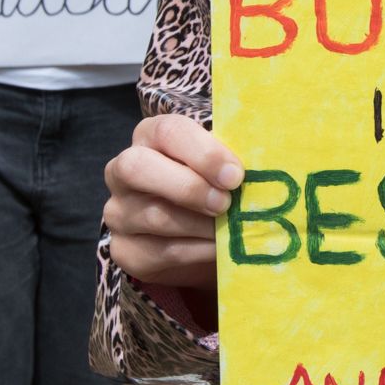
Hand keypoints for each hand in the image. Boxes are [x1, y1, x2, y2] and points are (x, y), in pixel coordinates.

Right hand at [103, 113, 241, 288]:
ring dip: (200, 225)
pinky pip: (159, 252)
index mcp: (151, 136)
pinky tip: (217, 250)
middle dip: (188, 187)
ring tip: (230, 230)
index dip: (203, 153)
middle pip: (138, 168)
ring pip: (154, 215)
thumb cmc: (215, 186)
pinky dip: (196, 252)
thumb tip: (265, 167)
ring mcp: (119, 211)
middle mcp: (123, 170)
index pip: (168, 132)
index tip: (235, 175)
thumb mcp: (222, 166)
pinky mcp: (124, 250)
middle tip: (226, 203)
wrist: (198, 236)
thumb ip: (233, 161)